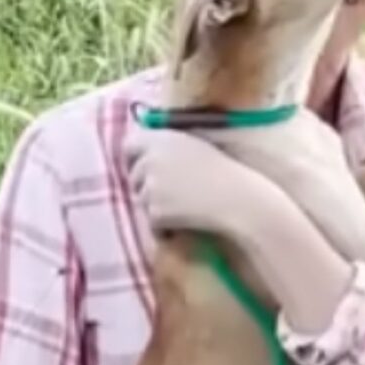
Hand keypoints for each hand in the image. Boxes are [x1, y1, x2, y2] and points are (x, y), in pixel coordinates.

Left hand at [125, 126, 277, 238]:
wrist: (235, 199)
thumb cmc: (221, 173)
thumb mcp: (193, 147)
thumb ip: (166, 148)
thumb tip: (144, 156)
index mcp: (161, 138)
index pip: (129, 145)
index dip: (135, 159)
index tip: (145, 169)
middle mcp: (150, 159)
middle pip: (133, 177)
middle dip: (146, 187)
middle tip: (173, 195)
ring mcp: (150, 186)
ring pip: (141, 200)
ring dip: (157, 206)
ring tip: (186, 207)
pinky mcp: (155, 211)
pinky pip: (152, 222)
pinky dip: (164, 226)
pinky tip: (186, 220)